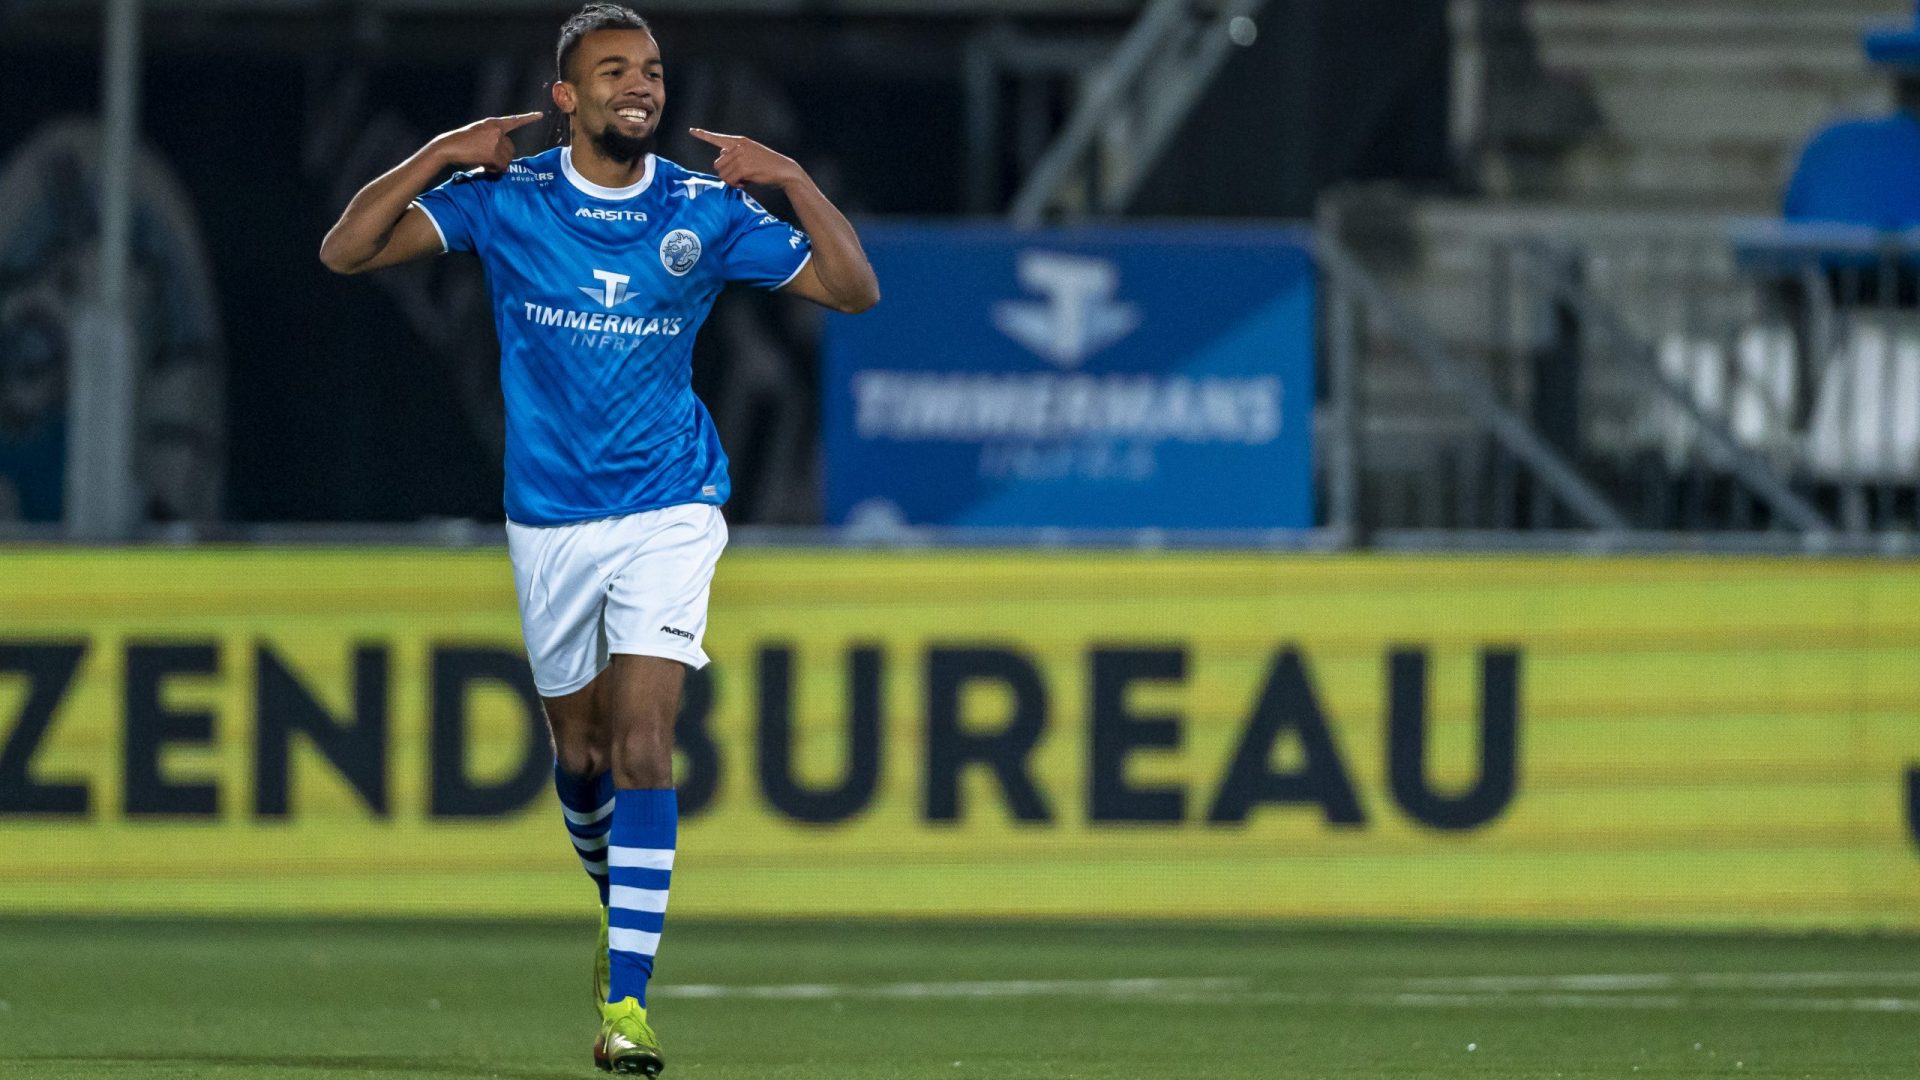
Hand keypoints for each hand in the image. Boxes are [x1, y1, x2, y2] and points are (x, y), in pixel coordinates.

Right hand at [431, 112, 545, 172]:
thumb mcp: (479, 134)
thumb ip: (493, 140)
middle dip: (503, 157)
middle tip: (488, 158)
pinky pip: (502, 166)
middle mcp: (497, 130)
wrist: (448, 146)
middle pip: (511, 149)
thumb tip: (505, 162)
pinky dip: (494, 170)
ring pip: (507, 159)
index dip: (529, 118)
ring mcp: (496, 141)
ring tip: (483, 160)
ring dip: (498, 164)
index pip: (514, 121)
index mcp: (493, 123)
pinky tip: (483, 165)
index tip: (541, 115)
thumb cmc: (462, 143)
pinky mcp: (493, 152)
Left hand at [689, 128, 806, 190]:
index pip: (717, 138)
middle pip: (717, 164)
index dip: (703, 135)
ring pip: (722, 174)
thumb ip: (735, 155)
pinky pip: (730, 180)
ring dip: (731, 181)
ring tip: (743, 180)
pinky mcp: (744, 168)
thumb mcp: (751, 155)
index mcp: (740, 141)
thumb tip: (720, 161)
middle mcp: (738, 146)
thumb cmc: (768, 166)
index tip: (691, 130)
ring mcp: (741, 156)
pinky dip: (736, 185)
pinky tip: (745, 184)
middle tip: (738, 178)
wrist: (785, 171)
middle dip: (725, 174)